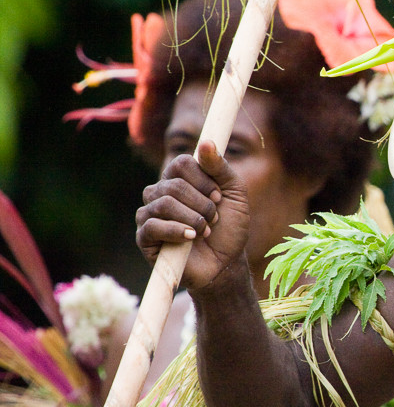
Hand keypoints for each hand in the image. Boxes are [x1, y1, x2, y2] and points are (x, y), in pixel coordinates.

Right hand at [136, 140, 250, 290]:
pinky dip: (177, 231)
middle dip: (202, 204)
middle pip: (174, 184)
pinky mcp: (144, 237)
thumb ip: (221, 168)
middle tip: (214, 220)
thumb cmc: (229, 229)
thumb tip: (206, 142)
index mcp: (180, 179)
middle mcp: (160, 193)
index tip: (219, 197)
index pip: (182, 163)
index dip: (204, 180)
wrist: (225, 264)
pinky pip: (152, 225)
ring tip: (205, 232)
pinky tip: (190, 238)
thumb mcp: (235, 195)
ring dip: (193, 219)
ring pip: (164, 203)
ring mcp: (149, 214)